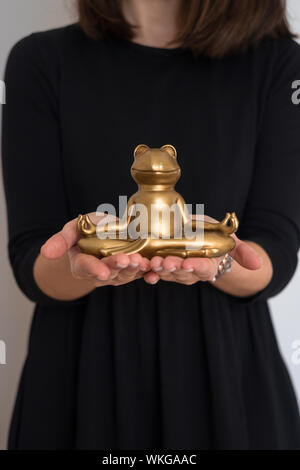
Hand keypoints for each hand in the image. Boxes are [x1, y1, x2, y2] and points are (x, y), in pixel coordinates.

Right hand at [41, 213, 150, 286]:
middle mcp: (100, 272)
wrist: (101, 235)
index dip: (95, 269)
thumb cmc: (84, 231)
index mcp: (82, 264)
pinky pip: (141, 274)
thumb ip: (60, 241)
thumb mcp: (70, 231)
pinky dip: (148, 273)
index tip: (102, 272)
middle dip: (119, 267)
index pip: (87, 268)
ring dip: (135, 269)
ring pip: (127, 274)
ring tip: (142, 261)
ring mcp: (117, 273)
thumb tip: (46, 252)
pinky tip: (154, 271)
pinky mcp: (132, 270)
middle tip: (127, 260)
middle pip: (110, 272)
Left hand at [143, 215, 260, 285]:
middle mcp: (190, 271)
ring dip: (159, 269)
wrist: (199, 237)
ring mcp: (175, 270)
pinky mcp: (161, 266)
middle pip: (182, 273)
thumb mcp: (231, 241)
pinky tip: (142, 270)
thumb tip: (257, 265)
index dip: (197, 267)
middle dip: (174, 268)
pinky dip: (147, 272)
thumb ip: (242, 252)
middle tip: (166, 262)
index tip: (191, 263)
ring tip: (152, 263)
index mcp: (208, 266)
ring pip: (167, 273)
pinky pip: (154, 271)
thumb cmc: (215, 237)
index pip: (204, 269)